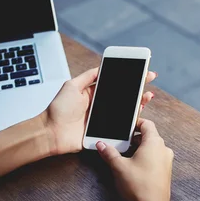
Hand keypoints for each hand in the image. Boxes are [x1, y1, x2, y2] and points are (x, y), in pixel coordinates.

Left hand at [41, 68, 156, 154]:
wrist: (51, 132)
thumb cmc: (58, 110)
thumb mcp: (72, 86)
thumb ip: (87, 77)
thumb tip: (102, 67)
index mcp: (94, 95)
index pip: (115, 84)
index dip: (128, 78)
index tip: (140, 71)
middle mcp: (101, 107)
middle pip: (124, 97)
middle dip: (138, 89)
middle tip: (148, 80)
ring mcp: (104, 120)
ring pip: (126, 112)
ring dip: (138, 104)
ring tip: (147, 96)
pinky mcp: (105, 133)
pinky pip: (121, 128)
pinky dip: (132, 122)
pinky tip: (139, 113)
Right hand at [97, 119, 173, 200]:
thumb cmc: (139, 185)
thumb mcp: (119, 166)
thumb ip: (109, 153)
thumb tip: (101, 145)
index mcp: (154, 142)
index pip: (147, 124)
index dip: (135, 123)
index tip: (126, 127)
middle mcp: (163, 149)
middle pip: (149, 136)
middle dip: (134, 138)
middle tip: (121, 143)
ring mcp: (166, 161)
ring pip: (152, 148)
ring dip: (139, 149)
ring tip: (126, 156)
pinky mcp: (165, 171)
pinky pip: (155, 158)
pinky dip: (146, 158)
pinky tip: (135, 167)